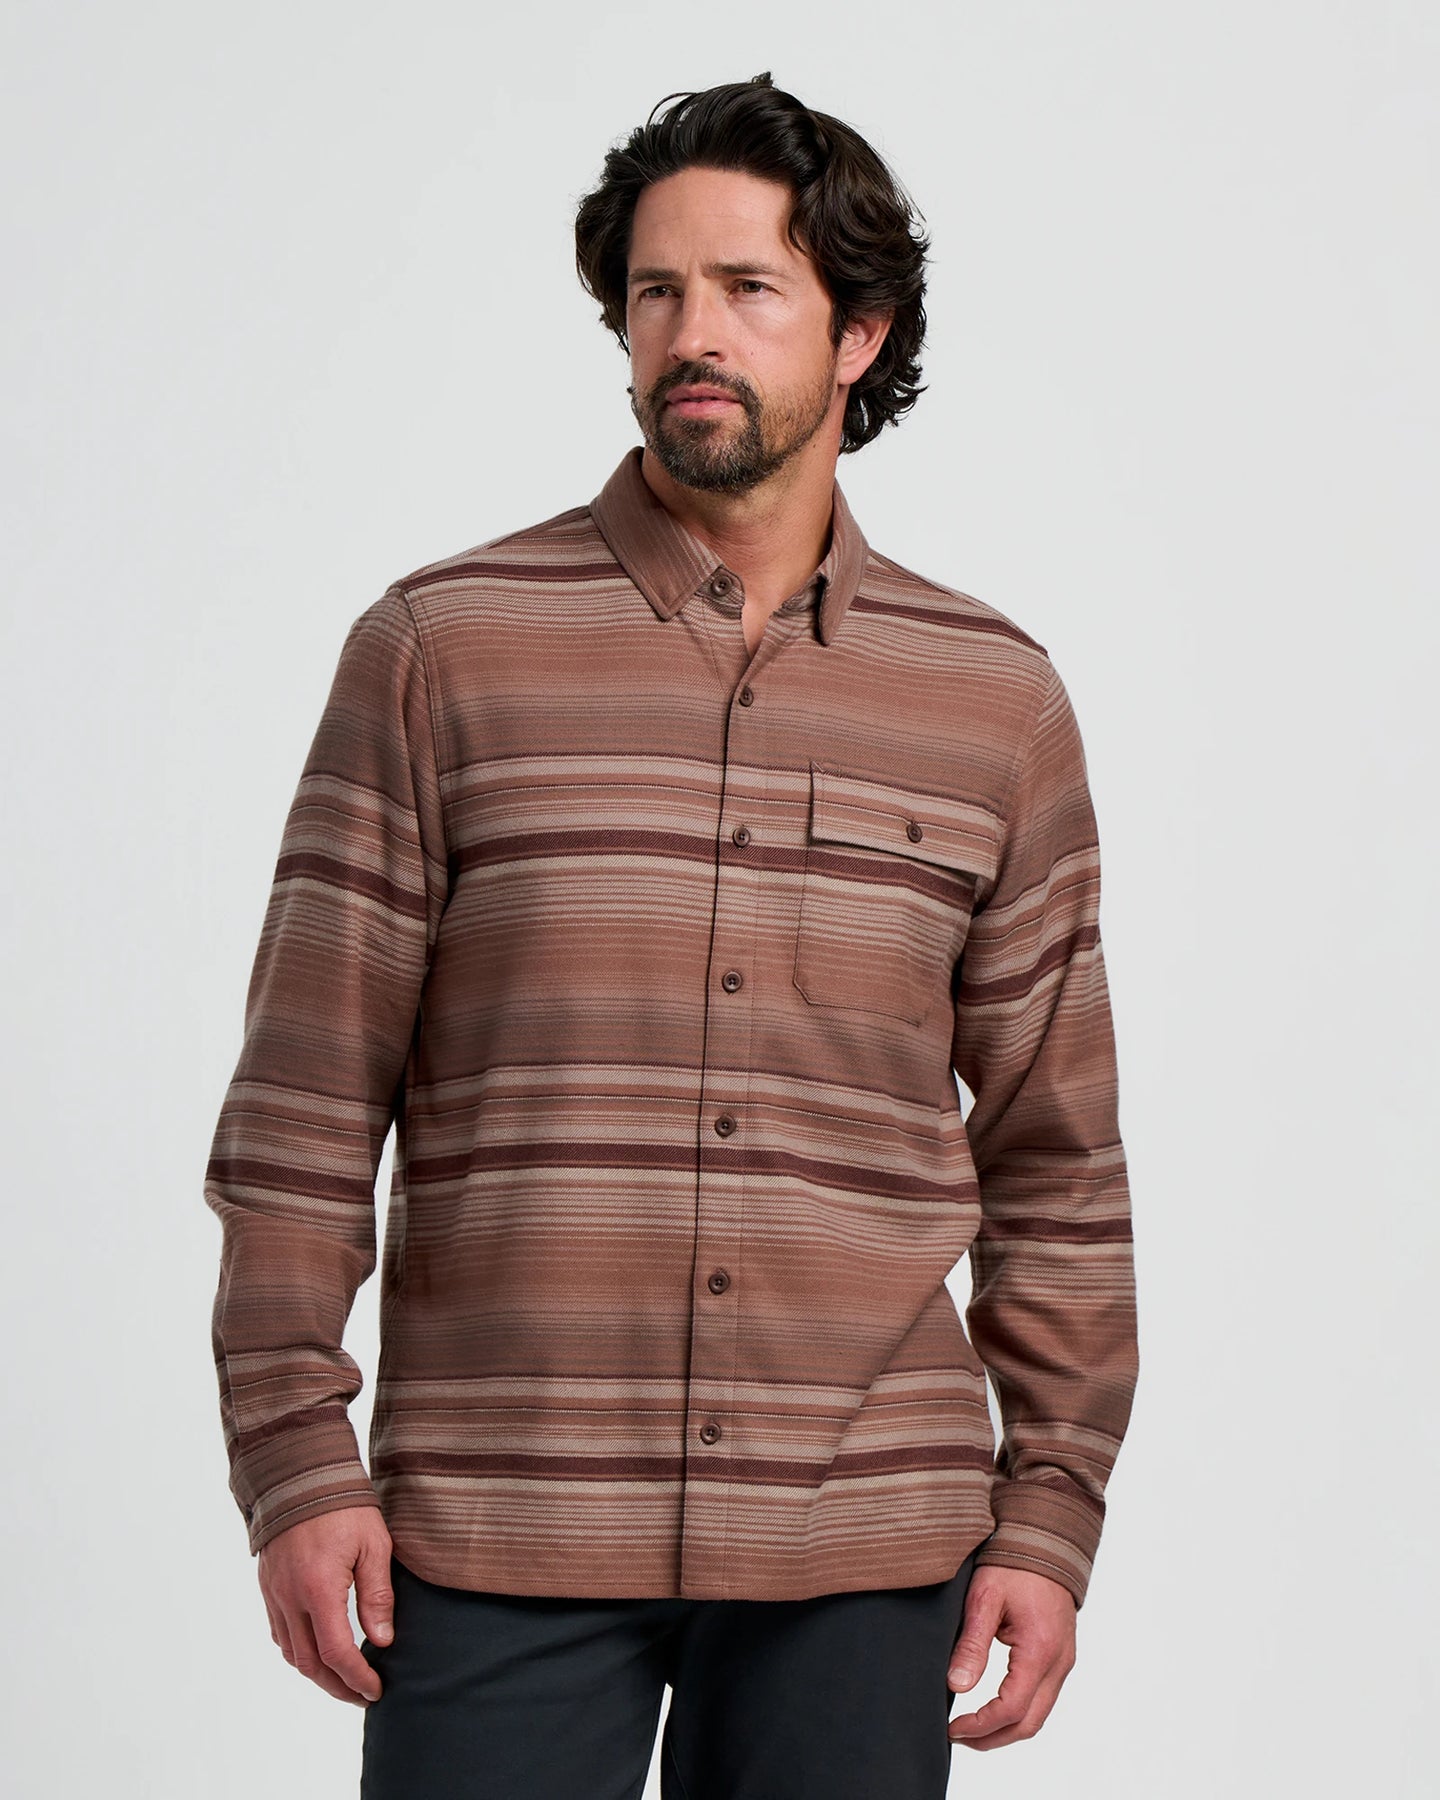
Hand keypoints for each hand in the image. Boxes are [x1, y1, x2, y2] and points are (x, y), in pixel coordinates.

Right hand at [257, 1505, 395, 1706]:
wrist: (301, 1472)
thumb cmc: (343, 1504)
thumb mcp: (374, 1544)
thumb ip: (377, 1595)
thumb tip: (383, 1641)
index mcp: (318, 1589)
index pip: (337, 1652)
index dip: (357, 1678)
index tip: (376, 1689)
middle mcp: (289, 1597)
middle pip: (309, 1663)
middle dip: (336, 1687)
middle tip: (362, 1695)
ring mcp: (274, 1593)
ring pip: (290, 1652)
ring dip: (316, 1673)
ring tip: (343, 1679)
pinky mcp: (268, 1585)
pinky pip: (279, 1632)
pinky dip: (297, 1651)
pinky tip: (317, 1650)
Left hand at [946, 1566, 1076, 1749]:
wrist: (1046, 1540)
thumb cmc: (1014, 1564)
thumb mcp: (984, 1598)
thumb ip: (972, 1644)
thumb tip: (956, 1685)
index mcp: (1040, 1650)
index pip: (1011, 1709)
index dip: (980, 1726)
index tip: (953, 1728)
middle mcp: (1059, 1662)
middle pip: (1029, 1723)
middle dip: (992, 1738)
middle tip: (958, 1737)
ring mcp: (1064, 1662)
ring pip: (1039, 1715)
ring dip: (1006, 1729)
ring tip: (971, 1729)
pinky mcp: (1061, 1657)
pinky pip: (1043, 1698)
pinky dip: (1019, 1712)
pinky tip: (994, 1709)